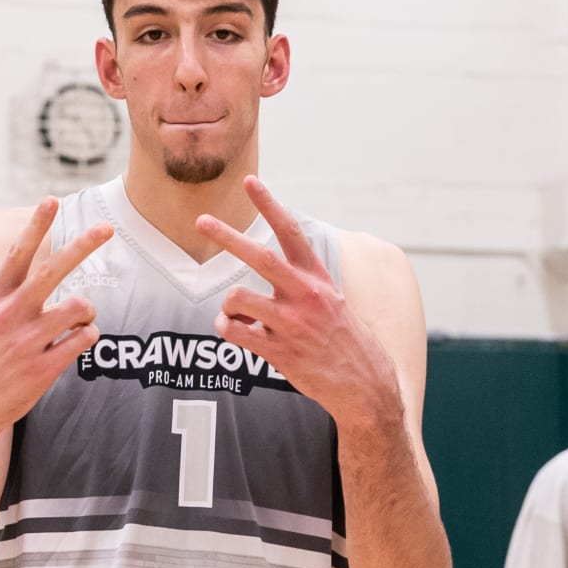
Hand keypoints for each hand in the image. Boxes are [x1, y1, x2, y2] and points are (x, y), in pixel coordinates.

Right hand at [0, 199, 112, 449]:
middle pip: (52, 272)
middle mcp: (10, 316)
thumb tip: (38, 272)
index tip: (50, 200)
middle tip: (106, 228)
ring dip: (88, 310)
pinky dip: (87, 337)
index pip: (17, 255)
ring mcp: (28, 342)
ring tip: (81, 317)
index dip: (35, 226)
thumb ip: (9, 297)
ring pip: (78, 307)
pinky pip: (83, 340)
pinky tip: (78, 341)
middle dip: (81, 246)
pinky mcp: (43, 368)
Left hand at [194, 176, 399, 426]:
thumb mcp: (332, 300)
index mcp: (318, 278)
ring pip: (237, 299)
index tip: (249, 182)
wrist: (365, 385)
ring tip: (233, 315)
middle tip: (202, 220)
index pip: (291, 233)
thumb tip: (272, 266)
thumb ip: (303, 281)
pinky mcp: (280, 352)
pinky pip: (235, 332)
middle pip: (259, 257)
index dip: (269, 205)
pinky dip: (226, 329)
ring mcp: (292, 324)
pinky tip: (235, 331)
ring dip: (226, 306)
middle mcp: (305, 295)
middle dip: (227, 236)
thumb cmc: (344, 340)